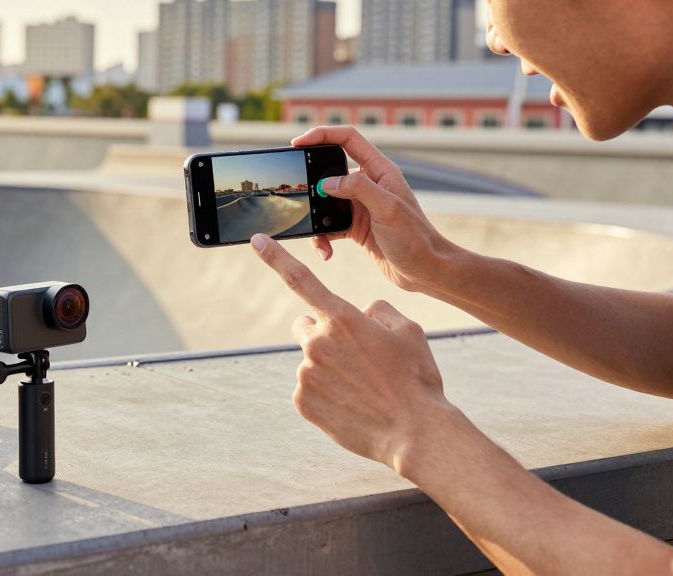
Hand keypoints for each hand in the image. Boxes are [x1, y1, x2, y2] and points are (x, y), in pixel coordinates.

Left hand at [250, 233, 452, 474]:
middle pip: (305, 326)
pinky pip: (309, 389)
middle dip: (322, 334)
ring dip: (329, 368)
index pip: (300, 278)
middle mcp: (317, 342)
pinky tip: (351, 404)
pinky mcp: (302, 401)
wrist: (415, 432)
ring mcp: (306, 374)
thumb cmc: (416, 379)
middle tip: (352, 356)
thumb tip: (360, 314)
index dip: (275, 257)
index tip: (256, 241)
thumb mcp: (408, 331)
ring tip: (361, 387)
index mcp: (342, 318)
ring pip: (311, 361)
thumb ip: (377, 312)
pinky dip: (326, 394)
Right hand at [293, 126, 455, 292]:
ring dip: (316, 217)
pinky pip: (329, 225)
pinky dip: (322, 237)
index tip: (298, 143)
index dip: (322, 135)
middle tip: (297, 191)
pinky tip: (326, 251)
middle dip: (311, 181)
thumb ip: (358, 188)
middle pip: (330, 169)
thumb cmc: (416, 239)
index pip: (348, 139)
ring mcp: (360, 205)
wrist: (426, 271)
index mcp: (380, 170)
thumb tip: (326, 182)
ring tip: (315, 234)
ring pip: (325, 201)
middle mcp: (369, 184)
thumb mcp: (387, 209)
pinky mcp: (355, 226)